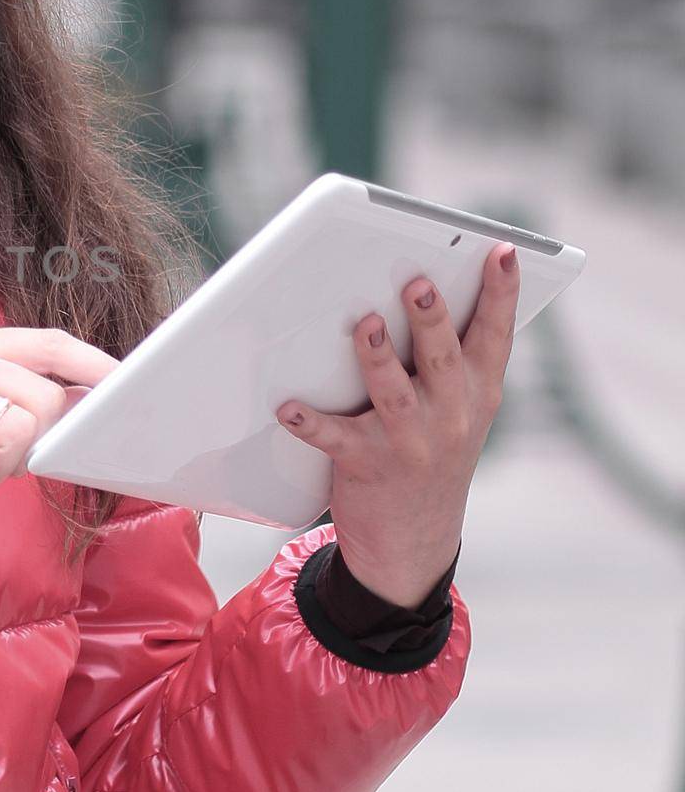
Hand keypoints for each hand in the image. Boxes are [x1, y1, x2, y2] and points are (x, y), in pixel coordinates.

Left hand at [275, 242, 520, 608]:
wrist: (414, 539)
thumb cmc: (431, 450)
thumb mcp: (460, 409)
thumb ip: (451, 358)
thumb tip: (427, 288)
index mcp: (477, 393)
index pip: (494, 336)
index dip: (501, 294)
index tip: (502, 252)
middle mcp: (451, 416)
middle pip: (441, 357)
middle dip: (432, 319)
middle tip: (419, 282)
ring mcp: (410, 443)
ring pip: (393, 393)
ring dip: (378, 358)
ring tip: (367, 324)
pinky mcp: (366, 465)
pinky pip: (335, 438)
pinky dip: (311, 421)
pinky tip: (289, 407)